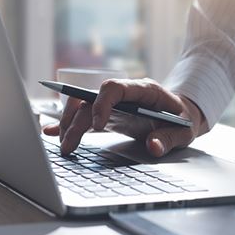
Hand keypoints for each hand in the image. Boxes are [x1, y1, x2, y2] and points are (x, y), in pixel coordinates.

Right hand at [42, 78, 207, 156]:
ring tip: (63, 146)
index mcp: (143, 90)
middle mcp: (123, 94)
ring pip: (82, 107)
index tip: (98, 126)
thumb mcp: (183, 131)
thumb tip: (153, 146)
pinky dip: (68, 125)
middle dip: (75, 120)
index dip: (101, 104)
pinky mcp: (107, 115)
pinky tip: (51, 133)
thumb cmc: (182, 120)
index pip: (113, 88)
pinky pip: (84, 117)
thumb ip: (169, 138)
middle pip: (89, 98)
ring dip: (68, 124)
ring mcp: (113, 104)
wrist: (182, 115)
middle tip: (69, 145)